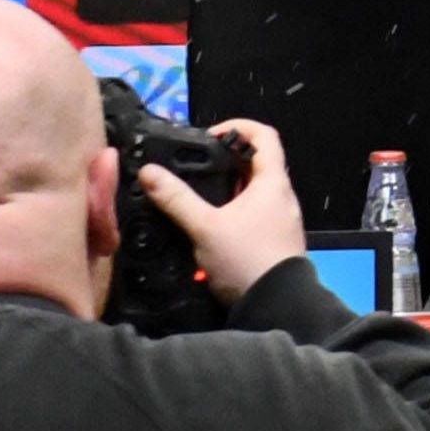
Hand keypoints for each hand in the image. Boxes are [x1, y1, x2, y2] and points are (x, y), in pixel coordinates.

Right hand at [134, 120, 307, 307]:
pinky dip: (227, 210)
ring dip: (222, 189)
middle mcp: (280, 196)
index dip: (239, 126)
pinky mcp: (271, 237)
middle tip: (192, 166)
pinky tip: (203, 223)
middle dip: (223, 161)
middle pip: (255, 163)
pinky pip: (249, 213)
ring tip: (192, 194)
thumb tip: (149, 172)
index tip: (210, 134)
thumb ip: (176, 199)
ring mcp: (278, 218)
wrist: (275, 304)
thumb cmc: (247, 259)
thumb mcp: (205, 227)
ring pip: (249, 191)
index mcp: (273, 182)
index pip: (265, 136)